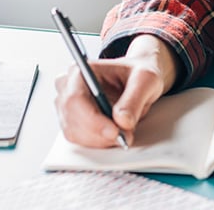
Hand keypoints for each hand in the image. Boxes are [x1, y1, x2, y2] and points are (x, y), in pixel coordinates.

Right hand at [53, 34, 177, 147]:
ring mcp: (68, 105)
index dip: (92, 119)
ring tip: (124, 133)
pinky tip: (114, 135)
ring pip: (75, 133)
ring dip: (101, 140)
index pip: (75, 99)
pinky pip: (80, 139)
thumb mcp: (145, 79)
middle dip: (100, 134)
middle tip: (126, 136)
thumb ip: (134, 99)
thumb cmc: (138, 73)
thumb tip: (122, 120)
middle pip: (73, 119)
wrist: (138, 79)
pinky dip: (99, 142)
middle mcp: (69, 87)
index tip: (115, 131)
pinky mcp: (73, 121)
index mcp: (82, 70)